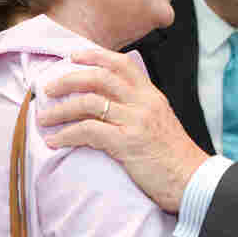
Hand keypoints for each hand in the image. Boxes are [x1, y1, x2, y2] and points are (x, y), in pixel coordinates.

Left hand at [36, 48, 208, 212]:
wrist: (193, 180)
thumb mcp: (160, 123)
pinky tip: (54, 141)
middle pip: (100, 77)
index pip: (121, 64)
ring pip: (89, 102)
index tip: (74, 56)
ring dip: (60, 109)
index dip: (95, 56)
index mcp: (152, 96)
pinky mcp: (127, 143)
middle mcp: (144, 103)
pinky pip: (88, 130)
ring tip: (44, 119)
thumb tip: (112, 106)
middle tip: (48, 88)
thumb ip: (140, 109)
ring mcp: (136, 121)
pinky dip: (66, 134)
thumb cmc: (175, 157)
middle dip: (68, 79)